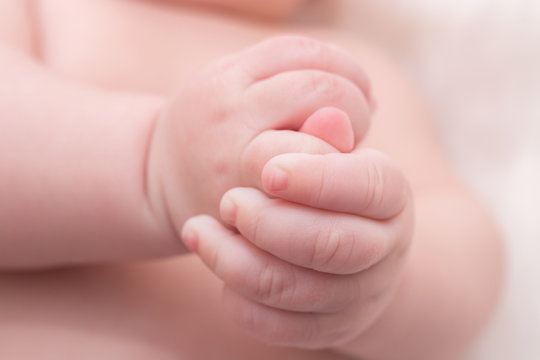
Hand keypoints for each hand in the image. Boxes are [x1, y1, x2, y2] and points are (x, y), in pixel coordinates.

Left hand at [146, 35, 372, 235]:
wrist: (163, 177)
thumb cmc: (222, 207)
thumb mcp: (263, 217)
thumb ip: (304, 181)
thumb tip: (342, 122)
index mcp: (235, 169)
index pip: (313, 147)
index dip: (347, 151)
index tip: (359, 160)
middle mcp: (227, 120)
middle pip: (320, 91)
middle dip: (354, 109)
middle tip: (363, 128)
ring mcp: (221, 83)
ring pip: (309, 57)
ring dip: (348, 75)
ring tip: (363, 101)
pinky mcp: (224, 65)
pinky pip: (290, 44)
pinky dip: (328, 58)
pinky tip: (342, 80)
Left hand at [181, 148, 413, 348]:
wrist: (348, 249)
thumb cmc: (331, 189)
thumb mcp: (332, 157)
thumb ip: (323, 139)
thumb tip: (326, 113)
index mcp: (391, 196)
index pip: (367, 186)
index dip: (317, 179)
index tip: (266, 171)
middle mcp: (384, 250)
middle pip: (330, 245)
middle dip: (268, 223)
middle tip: (228, 201)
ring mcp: (358, 297)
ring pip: (292, 290)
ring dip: (234, 259)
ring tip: (199, 229)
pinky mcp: (327, 328)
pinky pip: (274, 326)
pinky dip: (236, 297)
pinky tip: (217, 261)